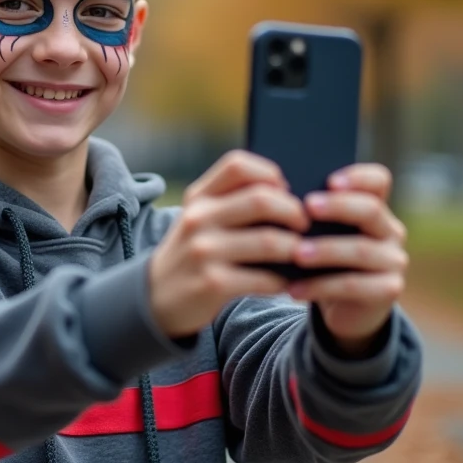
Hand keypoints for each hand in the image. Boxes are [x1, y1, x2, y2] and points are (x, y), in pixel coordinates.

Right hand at [148, 150, 308, 337]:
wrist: (157, 296)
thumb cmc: (194, 251)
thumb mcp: (200, 217)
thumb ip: (232, 199)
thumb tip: (288, 193)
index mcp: (199, 197)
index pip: (237, 165)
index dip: (270, 173)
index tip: (285, 191)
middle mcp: (198, 219)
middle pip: (261, 199)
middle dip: (294, 212)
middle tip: (304, 225)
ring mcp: (204, 251)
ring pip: (269, 241)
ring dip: (296, 249)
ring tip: (301, 254)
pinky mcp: (213, 283)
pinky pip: (266, 278)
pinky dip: (283, 280)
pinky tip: (285, 281)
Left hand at [287, 164, 408, 355]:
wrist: (342, 307)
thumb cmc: (324, 261)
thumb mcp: (318, 236)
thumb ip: (310, 217)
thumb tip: (276, 197)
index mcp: (373, 208)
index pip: (378, 180)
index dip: (358, 176)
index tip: (329, 180)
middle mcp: (389, 230)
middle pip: (370, 210)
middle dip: (337, 207)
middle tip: (305, 207)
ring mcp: (393, 260)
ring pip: (361, 250)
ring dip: (325, 250)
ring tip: (295, 253)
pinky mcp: (389, 289)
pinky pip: (354, 285)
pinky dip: (320, 286)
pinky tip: (294, 288)